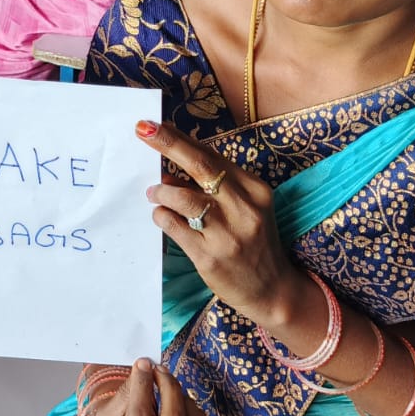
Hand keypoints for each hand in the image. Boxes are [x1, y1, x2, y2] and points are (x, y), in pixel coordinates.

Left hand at [136, 121, 303, 325]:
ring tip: (155, 194)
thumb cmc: (252, 242)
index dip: (179, 138)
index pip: (211, 156)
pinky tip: (162, 216)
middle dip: (168, 144)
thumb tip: (168, 173)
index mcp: (255, 189)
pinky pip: (175, 227)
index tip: (152, 125)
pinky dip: (162, 217)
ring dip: (161, 192)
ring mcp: (228, 234)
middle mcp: (244, 208)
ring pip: (182, 198)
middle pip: (200, 167)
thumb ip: (211, 188)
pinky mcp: (210, 257)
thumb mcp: (243, 209)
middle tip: (143, 130)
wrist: (271, 290)